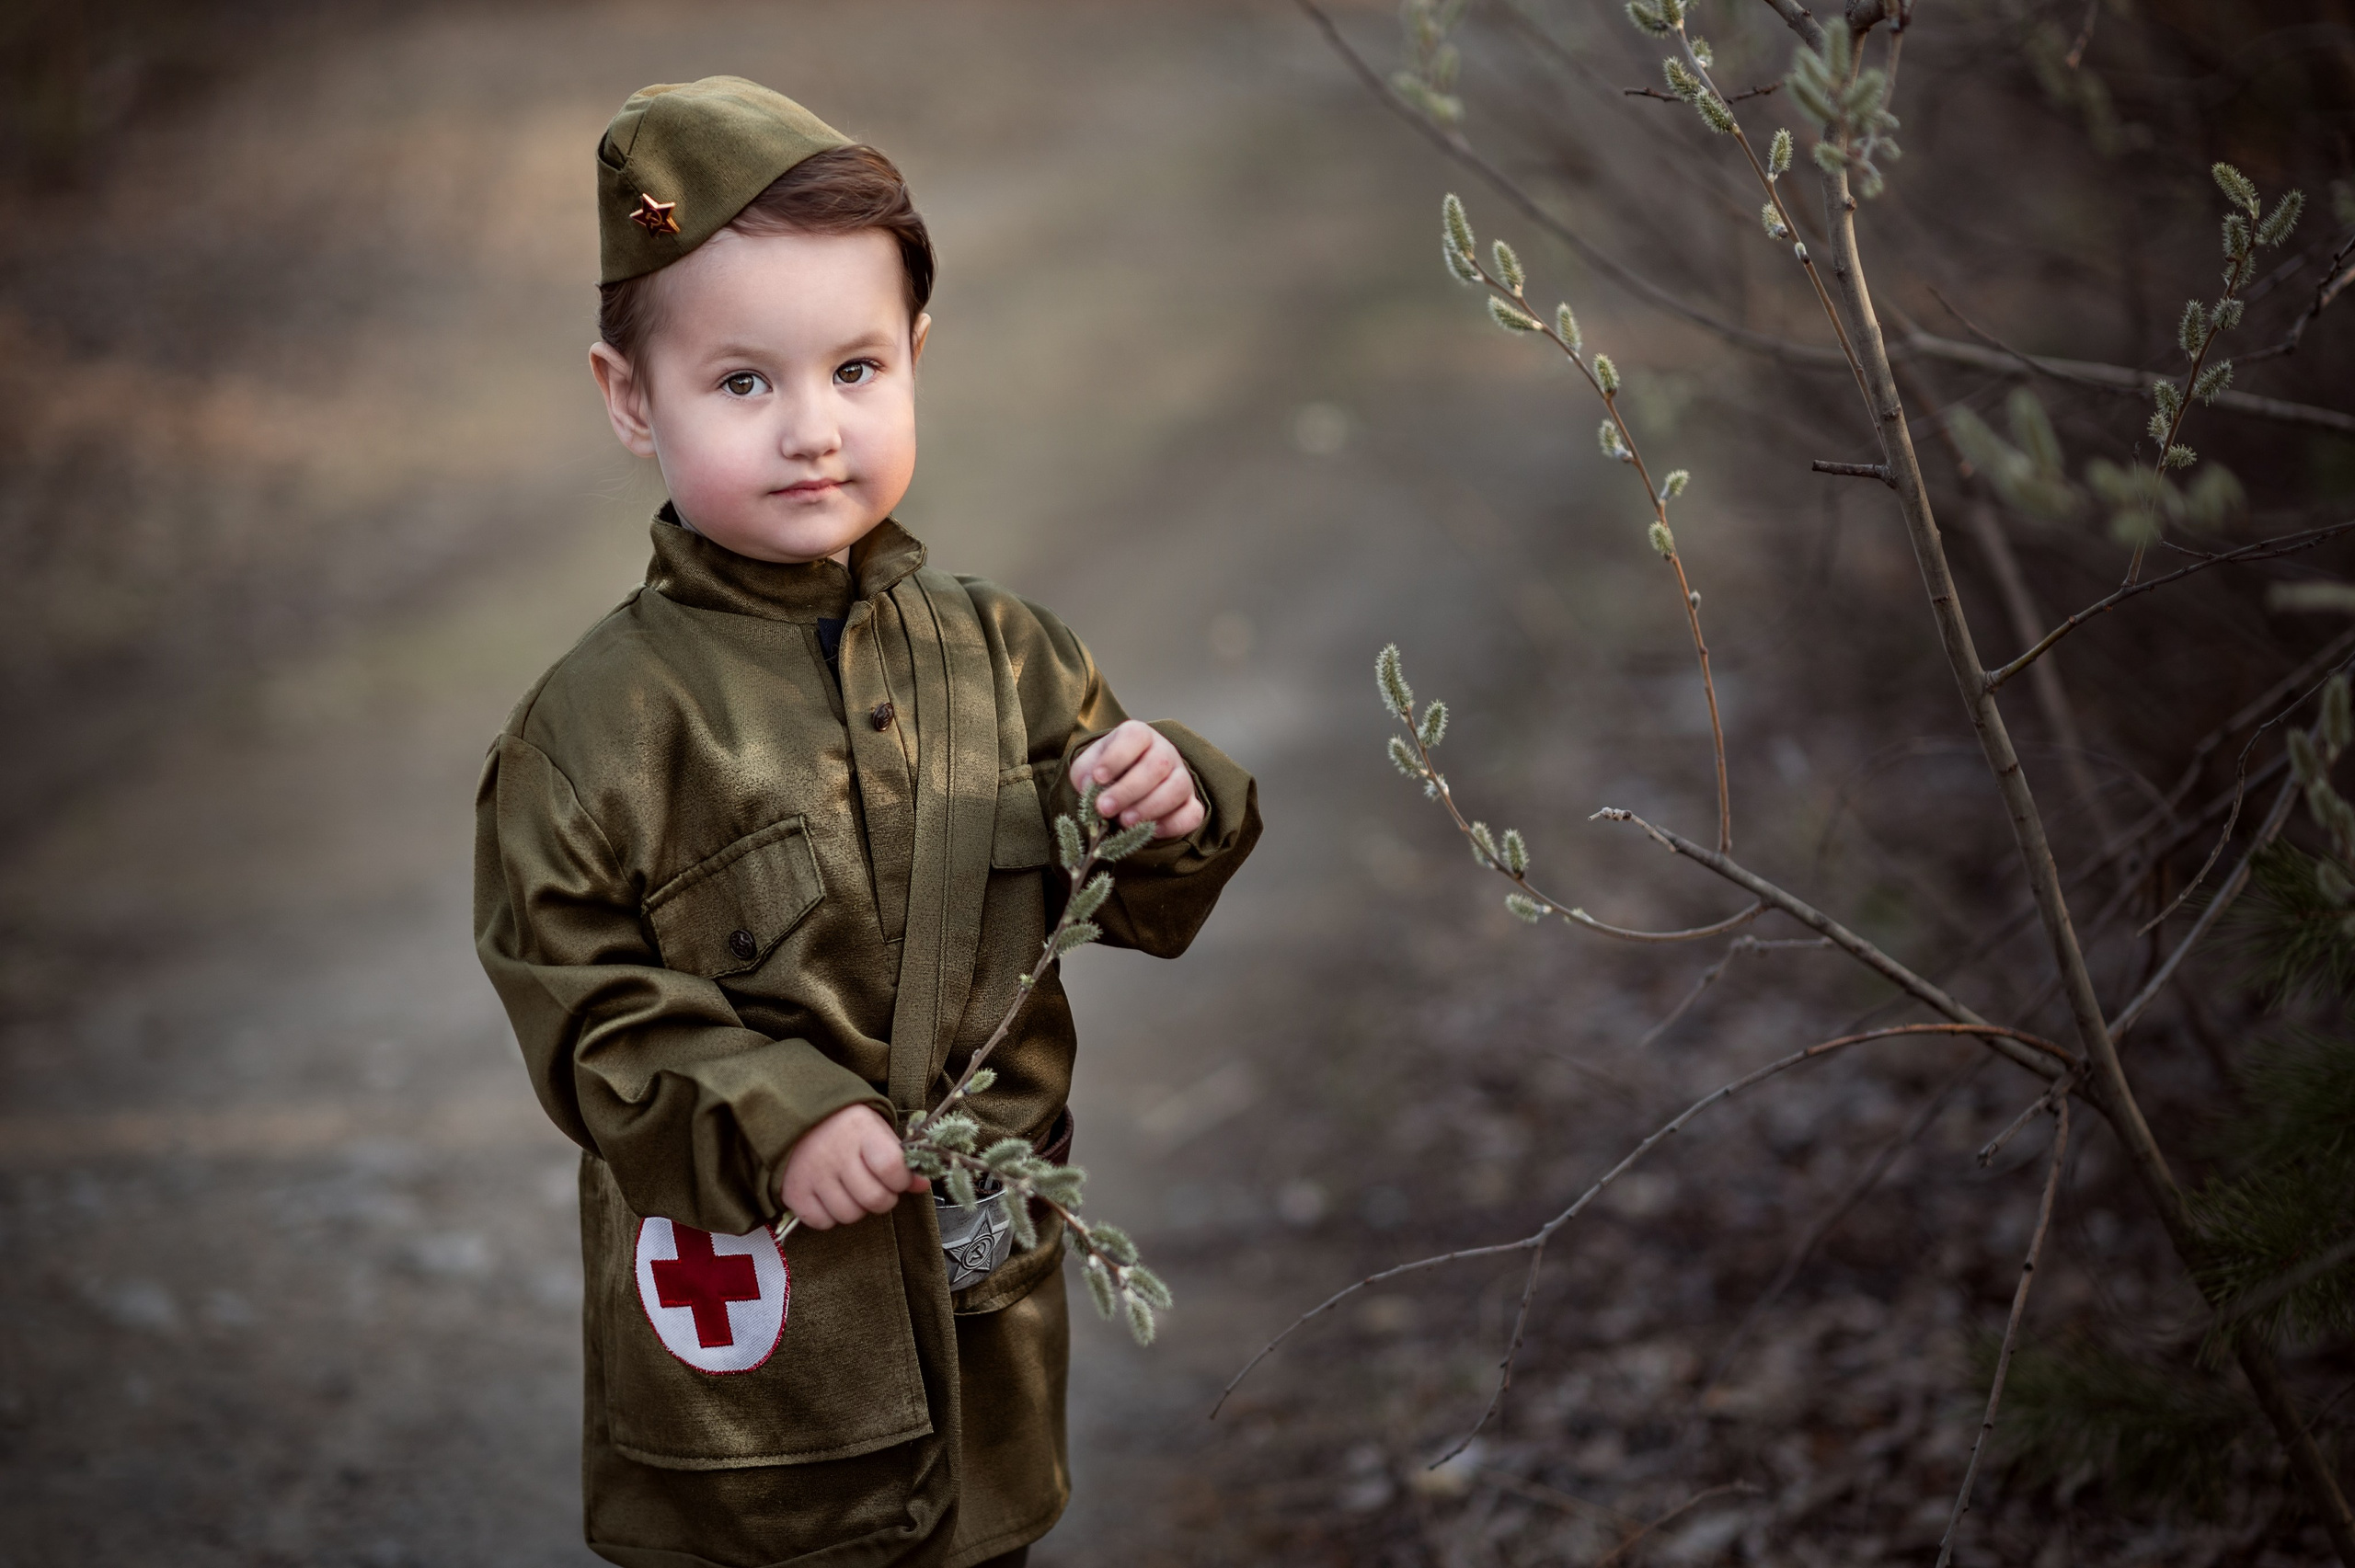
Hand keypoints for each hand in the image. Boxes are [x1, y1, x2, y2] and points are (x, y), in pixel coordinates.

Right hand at [779, 1104, 926, 1228]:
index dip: (901, 1180)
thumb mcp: (876, 1130)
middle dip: (883, 1199)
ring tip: (850, 1190)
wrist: (795, 1116)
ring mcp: (812, 1174)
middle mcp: (836, 1153)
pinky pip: (822, 1222)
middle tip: (876, 1187)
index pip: (892, 1168)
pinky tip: (829, 1196)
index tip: (897, 1177)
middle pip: (874, 1199)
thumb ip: (900, 1158)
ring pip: (849, 1215)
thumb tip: (922, 1184)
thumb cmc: (844, 1125)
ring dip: (856, 1208)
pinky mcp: (794, 1192)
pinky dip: (829, 1216)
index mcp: (861, 1131)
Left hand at [1072, 720, 1204, 838]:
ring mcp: (1182, 777)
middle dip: (1129, 790)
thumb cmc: (1106, 772)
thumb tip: (1088, 786)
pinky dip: (1173, 824)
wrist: (1125, 785)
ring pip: (1178, 788)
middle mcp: (1165, 752)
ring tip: (1125, 821)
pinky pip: (1192, 814)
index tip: (1098, 777)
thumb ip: (1084, 773)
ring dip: (1150, 807)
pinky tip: (1150, 831)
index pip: (1135, 737)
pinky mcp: (1191, 803)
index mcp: (1139, 735)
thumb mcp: (1089, 767)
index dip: (1117, 757)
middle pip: (1158, 765)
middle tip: (1104, 808)